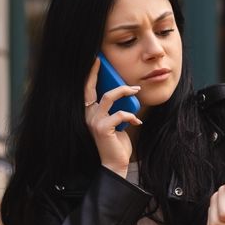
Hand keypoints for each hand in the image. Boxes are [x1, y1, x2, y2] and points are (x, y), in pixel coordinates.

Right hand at [84, 57, 142, 176]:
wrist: (115, 164)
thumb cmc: (116, 142)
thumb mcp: (116, 122)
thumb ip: (116, 108)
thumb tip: (127, 92)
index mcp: (90, 112)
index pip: (87, 89)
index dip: (90, 74)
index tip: (96, 60)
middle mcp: (88, 115)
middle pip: (94, 88)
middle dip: (98, 73)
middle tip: (103, 61)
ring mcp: (94, 121)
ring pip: (109, 97)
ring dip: (125, 91)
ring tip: (136, 90)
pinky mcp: (102, 128)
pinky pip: (119, 114)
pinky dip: (131, 115)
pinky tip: (138, 121)